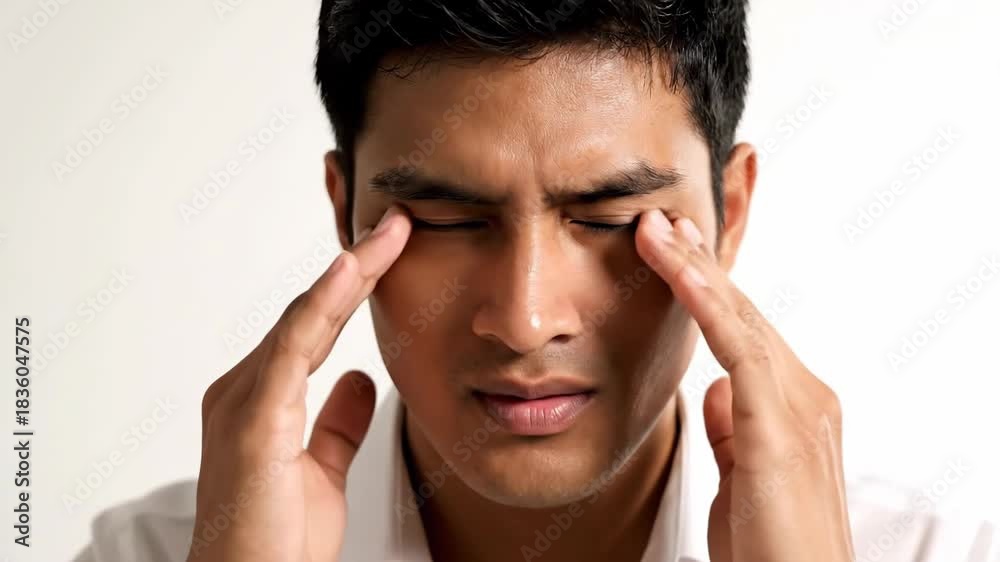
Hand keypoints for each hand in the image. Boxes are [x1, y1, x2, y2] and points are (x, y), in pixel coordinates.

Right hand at [186, 206, 410, 561]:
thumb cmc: (277, 540)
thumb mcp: (323, 471)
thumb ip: (337, 423)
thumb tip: (361, 379)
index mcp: (260, 401)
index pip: (314, 328)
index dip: (350, 290)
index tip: (390, 253)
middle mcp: (244, 389)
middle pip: (309, 312)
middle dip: (355, 267)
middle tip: (396, 224)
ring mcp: (243, 399)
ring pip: (304, 319)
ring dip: (348, 272)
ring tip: (388, 233)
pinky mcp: (253, 418)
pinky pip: (294, 346)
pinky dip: (323, 304)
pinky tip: (353, 272)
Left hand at [635, 210, 853, 561]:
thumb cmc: (770, 549)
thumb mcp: (742, 480)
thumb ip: (734, 430)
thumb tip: (715, 390)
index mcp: (794, 408)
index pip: (745, 333)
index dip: (708, 290)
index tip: (673, 252)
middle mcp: (806, 398)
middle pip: (745, 315)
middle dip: (701, 265)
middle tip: (661, 222)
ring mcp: (801, 409)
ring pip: (742, 320)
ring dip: (697, 270)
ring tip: (658, 231)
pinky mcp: (782, 430)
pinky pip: (740, 350)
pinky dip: (707, 304)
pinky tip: (677, 273)